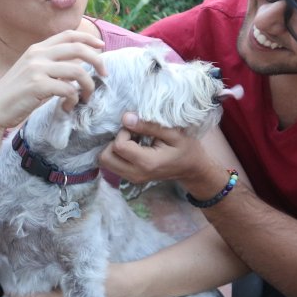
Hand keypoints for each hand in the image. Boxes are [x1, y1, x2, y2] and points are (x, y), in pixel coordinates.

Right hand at [0, 30, 105, 131]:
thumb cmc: (14, 94)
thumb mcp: (30, 71)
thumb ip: (50, 65)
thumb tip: (76, 67)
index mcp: (37, 49)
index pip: (68, 35)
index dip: (88, 39)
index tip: (101, 47)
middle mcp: (38, 54)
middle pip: (78, 48)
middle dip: (97, 60)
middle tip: (104, 74)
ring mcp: (37, 69)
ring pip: (77, 70)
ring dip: (88, 85)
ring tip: (85, 97)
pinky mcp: (38, 86)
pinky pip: (68, 89)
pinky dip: (73, 100)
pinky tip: (67, 107)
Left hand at [98, 112, 215, 184]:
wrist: (191, 169)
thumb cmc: (186, 149)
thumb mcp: (173, 134)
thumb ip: (149, 126)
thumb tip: (125, 117)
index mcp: (146, 163)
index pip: (118, 146)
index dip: (124, 132)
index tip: (137, 128)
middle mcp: (135, 174)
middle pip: (105, 157)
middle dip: (114, 141)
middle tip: (131, 134)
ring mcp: (131, 178)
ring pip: (106, 161)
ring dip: (114, 147)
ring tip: (132, 140)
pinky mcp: (129, 177)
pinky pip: (112, 164)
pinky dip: (117, 153)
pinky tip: (133, 146)